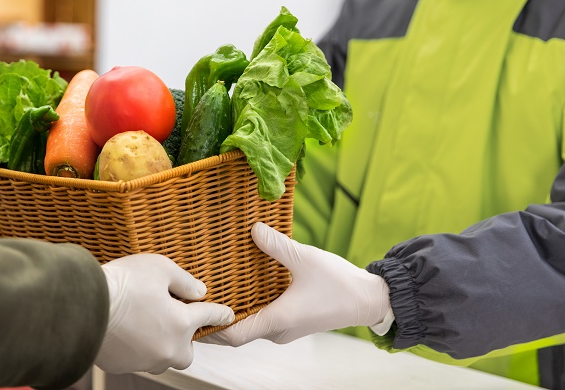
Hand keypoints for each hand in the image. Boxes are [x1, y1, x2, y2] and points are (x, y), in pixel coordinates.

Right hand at [94, 254, 234, 374]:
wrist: (82, 305)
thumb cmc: (123, 283)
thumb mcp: (159, 267)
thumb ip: (184, 280)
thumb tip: (198, 291)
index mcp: (181, 323)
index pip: (209, 316)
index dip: (220, 313)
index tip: (228, 314)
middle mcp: (167, 348)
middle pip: (186, 352)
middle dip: (185, 339)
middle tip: (174, 321)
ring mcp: (143, 360)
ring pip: (161, 358)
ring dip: (160, 344)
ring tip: (148, 325)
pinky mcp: (121, 364)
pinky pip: (136, 359)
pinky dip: (136, 347)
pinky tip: (126, 330)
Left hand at [200, 222, 389, 345]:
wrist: (369, 299)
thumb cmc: (339, 283)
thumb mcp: (304, 258)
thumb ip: (276, 245)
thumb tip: (252, 229)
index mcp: (277, 320)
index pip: (233, 335)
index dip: (211, 327)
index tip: (194, 311)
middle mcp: (278, 330)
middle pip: (237, 332)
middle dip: (216, 318)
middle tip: (198, 297)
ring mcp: (286, 329)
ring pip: (250, 326)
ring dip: (233, 313)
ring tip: (215, 291)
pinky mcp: (293, 322)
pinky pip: (263, 320)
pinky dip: (248, 310)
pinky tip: (242, 290)